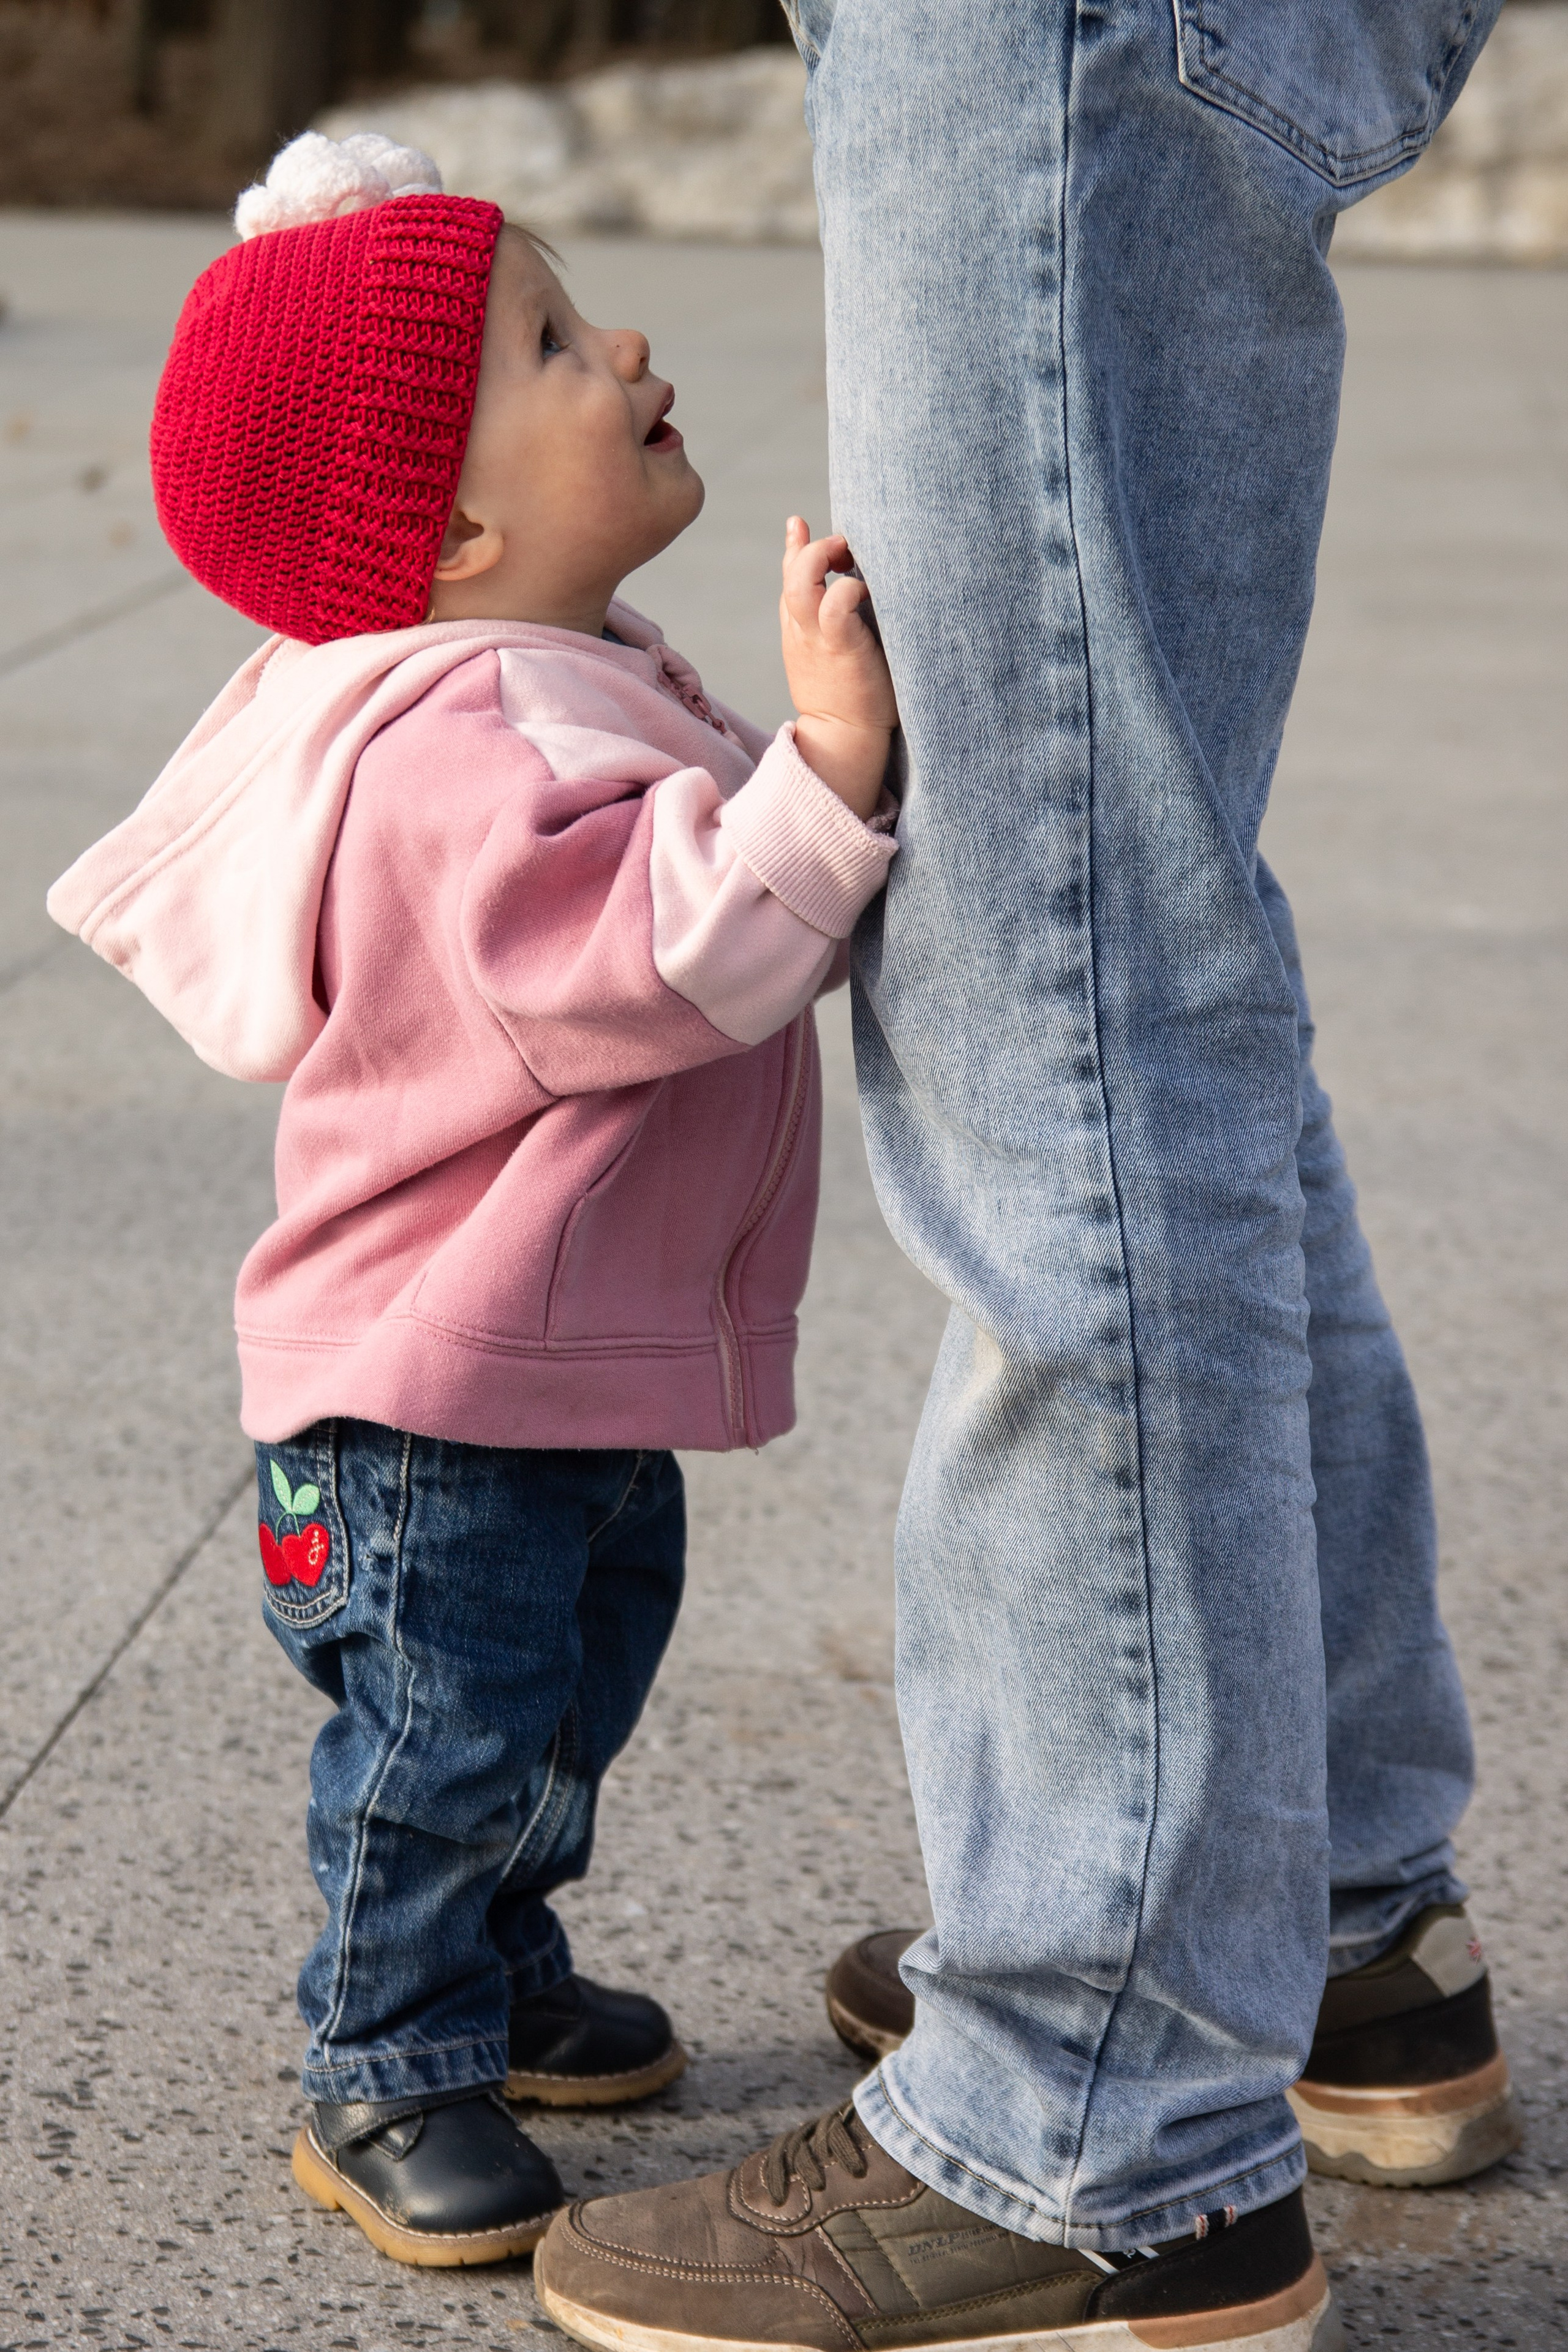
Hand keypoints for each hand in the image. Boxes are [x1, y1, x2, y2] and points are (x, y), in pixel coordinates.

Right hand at [779, 516, 897, 817]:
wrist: (843, 739)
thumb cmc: (850, 697)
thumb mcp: (833, 651)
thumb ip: (834, 619)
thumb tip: (850, 587)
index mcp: (798, 628)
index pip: (788, 576)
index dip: (794, 546)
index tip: (800, 523)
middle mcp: (801, 629)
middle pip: (792, 572)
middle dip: (813, 547)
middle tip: (845, 547)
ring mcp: (816, 639)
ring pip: (802, 582)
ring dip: (823, 558)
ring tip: (849, 556)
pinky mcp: (840, 649)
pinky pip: (836, 606)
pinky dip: (849, 590)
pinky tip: (868, 593)